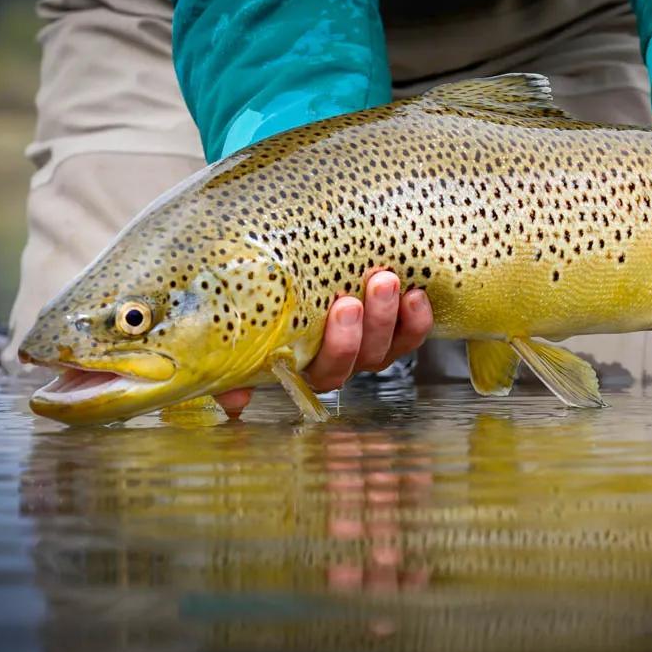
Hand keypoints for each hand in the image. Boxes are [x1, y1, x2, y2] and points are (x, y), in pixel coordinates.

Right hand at [214, 271, 433, 416]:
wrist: (292, 250)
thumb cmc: (265, 285)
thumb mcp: (242, 314)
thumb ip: (235, 355)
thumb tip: (234, 402)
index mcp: (304, 362)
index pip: (325, 370)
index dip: (340, 345)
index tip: (341, 307)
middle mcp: (341, 359)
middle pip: (360, 358)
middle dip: (364, 328)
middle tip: (359, 294)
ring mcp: (371, 344)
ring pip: (387, 346)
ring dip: (390, 317)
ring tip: (387, 281)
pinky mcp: (396, 327)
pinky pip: (413, 334)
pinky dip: (418, 318)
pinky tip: (417, 295)